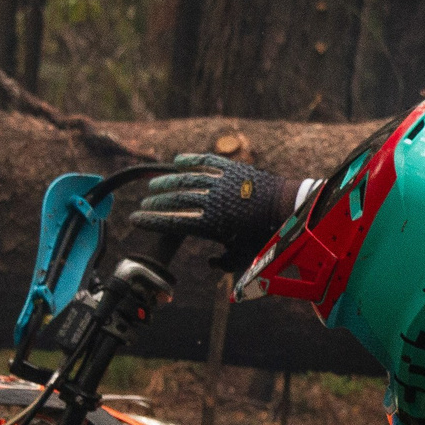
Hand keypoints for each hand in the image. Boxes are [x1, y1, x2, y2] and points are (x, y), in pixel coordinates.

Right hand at [130, 154, 303, 273]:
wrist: (288, 209)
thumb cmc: (266, 236)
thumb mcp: (243, 256)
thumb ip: (223, 264)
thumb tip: (209, 265)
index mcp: (212, 224)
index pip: (173, 222)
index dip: (151, 221)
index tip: (136, 220)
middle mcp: (213, 201)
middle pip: (176, 199)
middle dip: (156, 202)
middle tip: (144, 203)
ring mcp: (222, 182)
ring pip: (187, 179)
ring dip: (167, 181)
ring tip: (154, 185)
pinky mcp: (233, 169)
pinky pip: (207, 162)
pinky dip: (191, 160)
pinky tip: (178, 161)